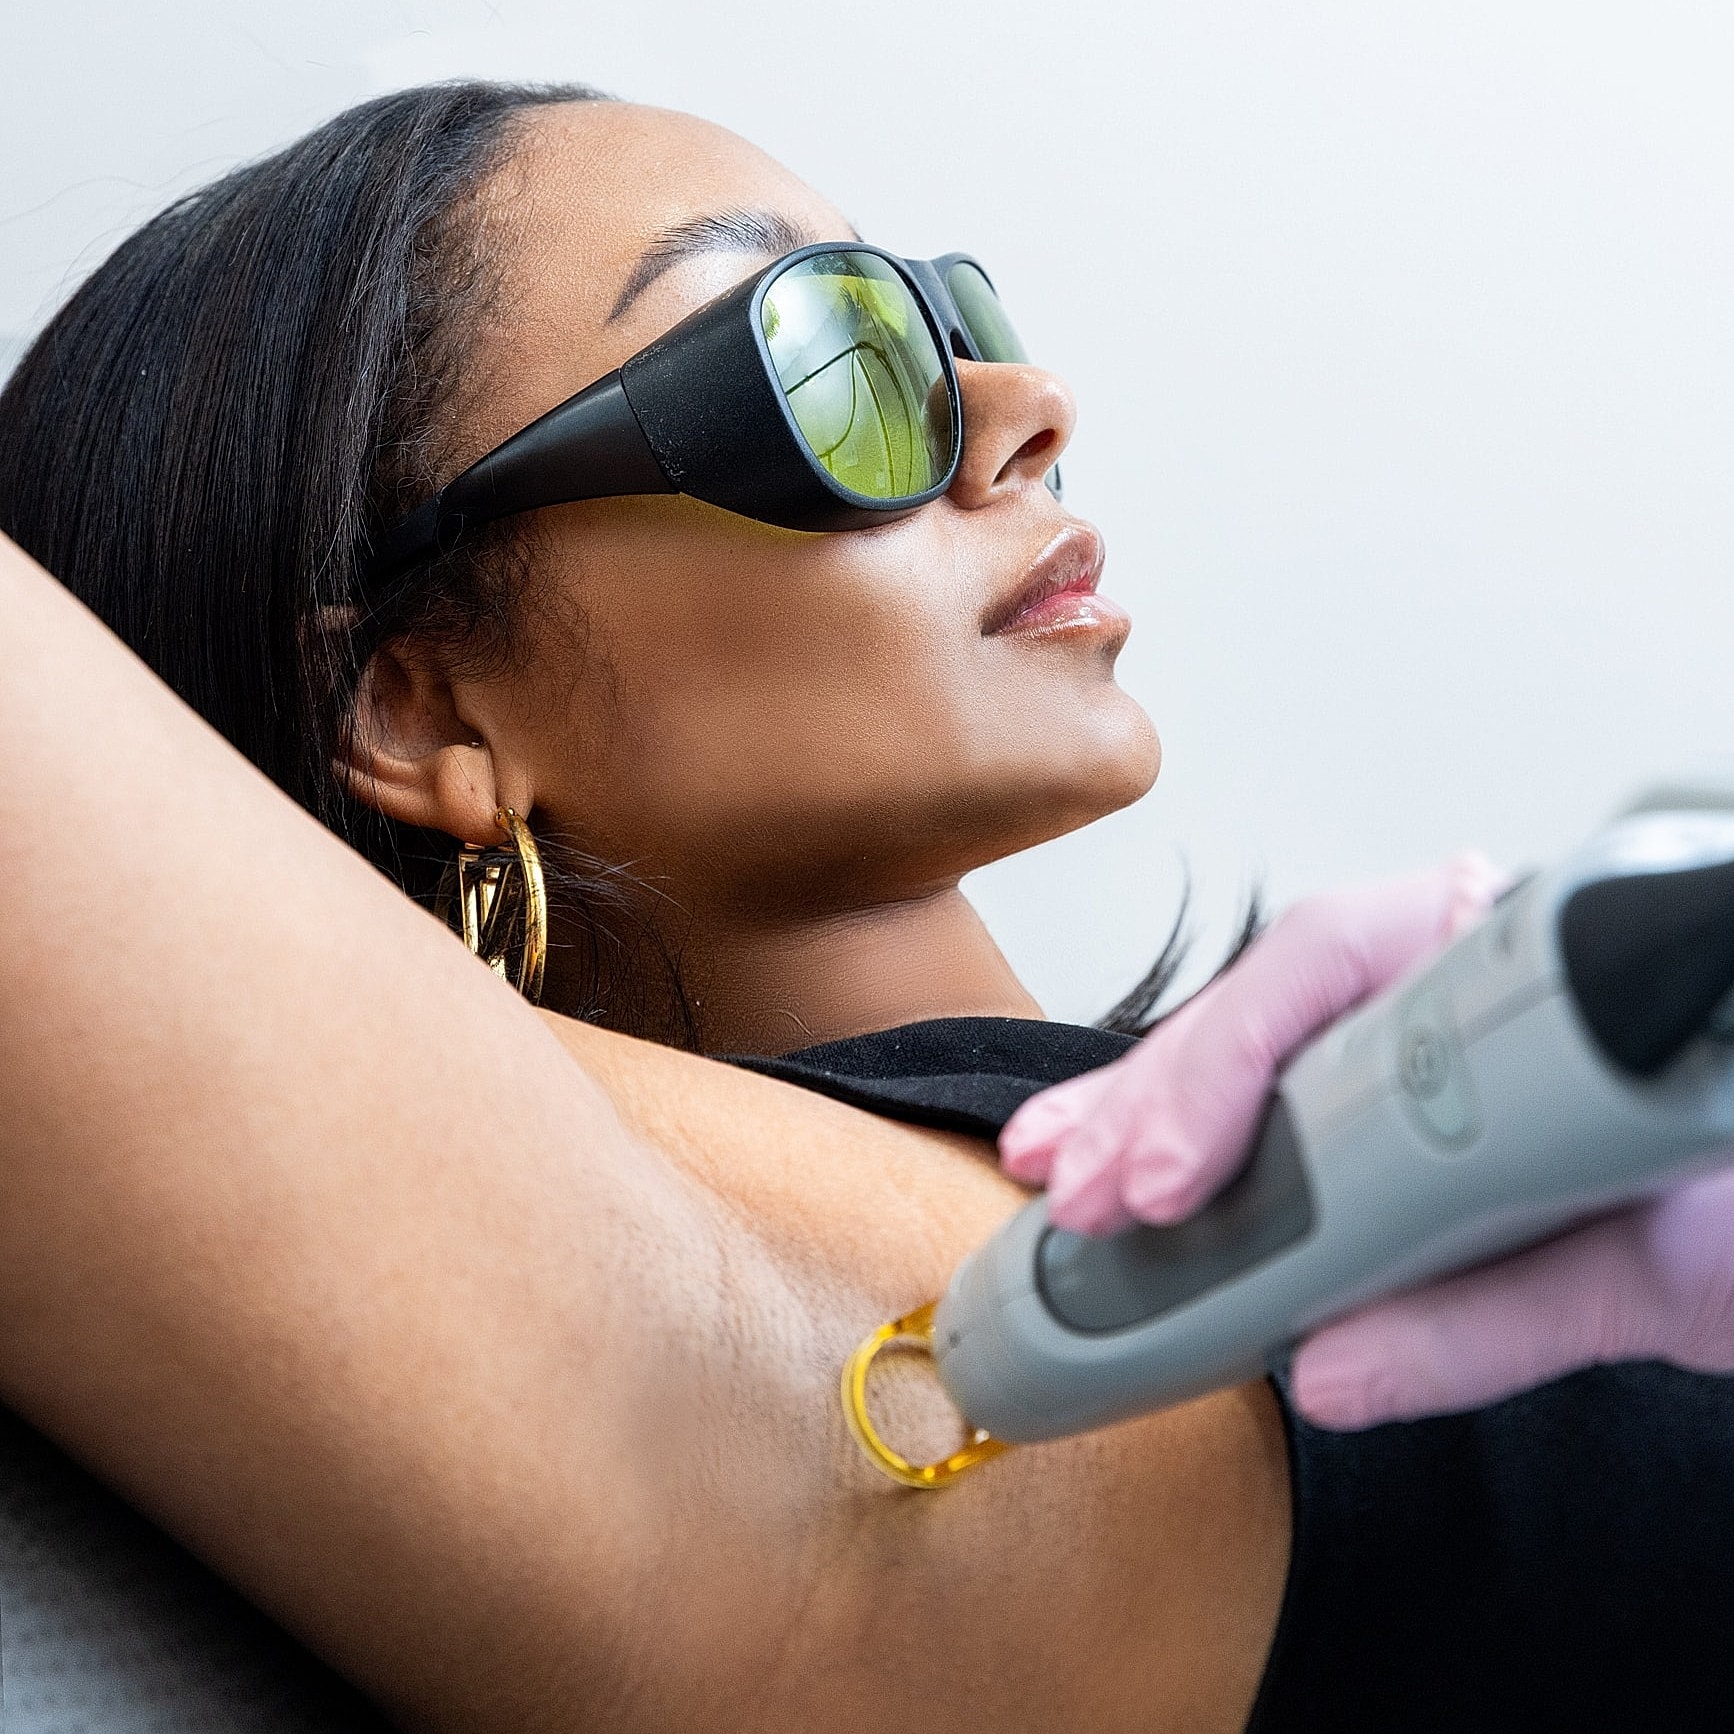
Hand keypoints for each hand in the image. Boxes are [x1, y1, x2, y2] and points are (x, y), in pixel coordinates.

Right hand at [1001, 850, 1733, 1428]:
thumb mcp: (1663, 1262)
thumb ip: (1497, 1314)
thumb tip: (1331, 1369)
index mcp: (1524, 970)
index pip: (1336, 964)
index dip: (1232, 1067)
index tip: (1180, 1181)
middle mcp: (1458, 983)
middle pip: (1268, 1005)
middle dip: (1158, 1102)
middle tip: (1086, 1195)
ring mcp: (1426, 1043)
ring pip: (1256, 1046)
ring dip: (1143, 1113)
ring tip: (1057, 1166)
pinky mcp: (1415, 1126)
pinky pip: (1287, 1116)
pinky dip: (1197, 1148)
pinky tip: (1118, 1167)